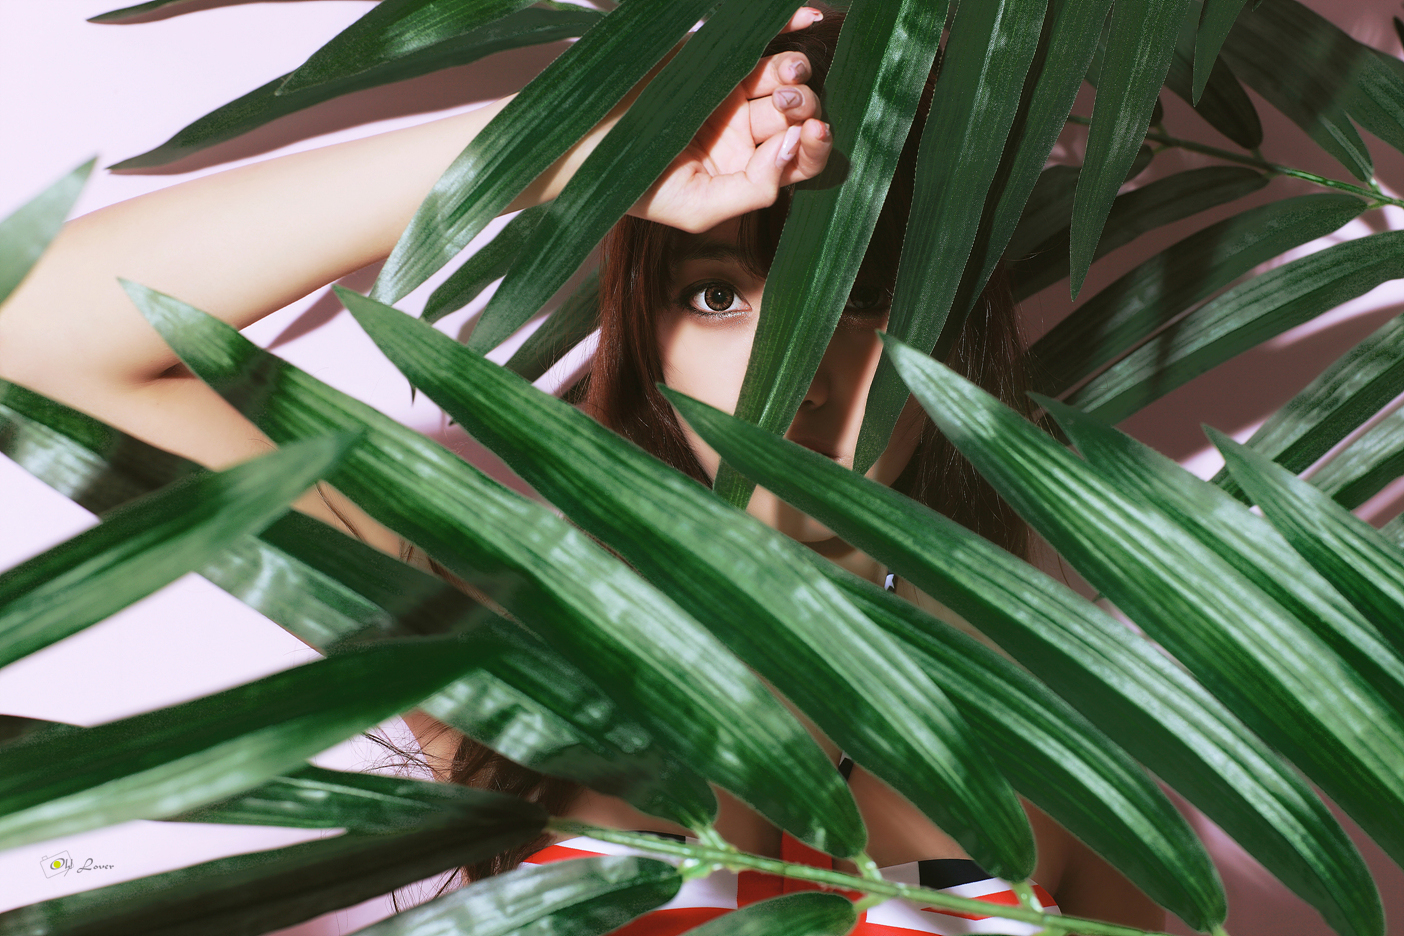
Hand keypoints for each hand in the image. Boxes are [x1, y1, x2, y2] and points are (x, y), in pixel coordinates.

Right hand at [629, 7, 832, 233]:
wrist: (584, 142)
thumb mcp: (697, 207)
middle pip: (798, 114)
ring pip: (783, 76)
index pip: (800, 159)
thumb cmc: (637, 183)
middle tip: (782, 103)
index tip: (807, 133)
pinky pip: (757, 39)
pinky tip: (807, 17)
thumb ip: (753, 190)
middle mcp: (746, 132)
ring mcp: (732, 92)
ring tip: (783, 74)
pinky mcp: (714, 58)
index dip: (814, 146)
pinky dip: (788, 24)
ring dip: (795, 71)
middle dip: (802, 106)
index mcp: (748, 170)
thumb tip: (794, 147)